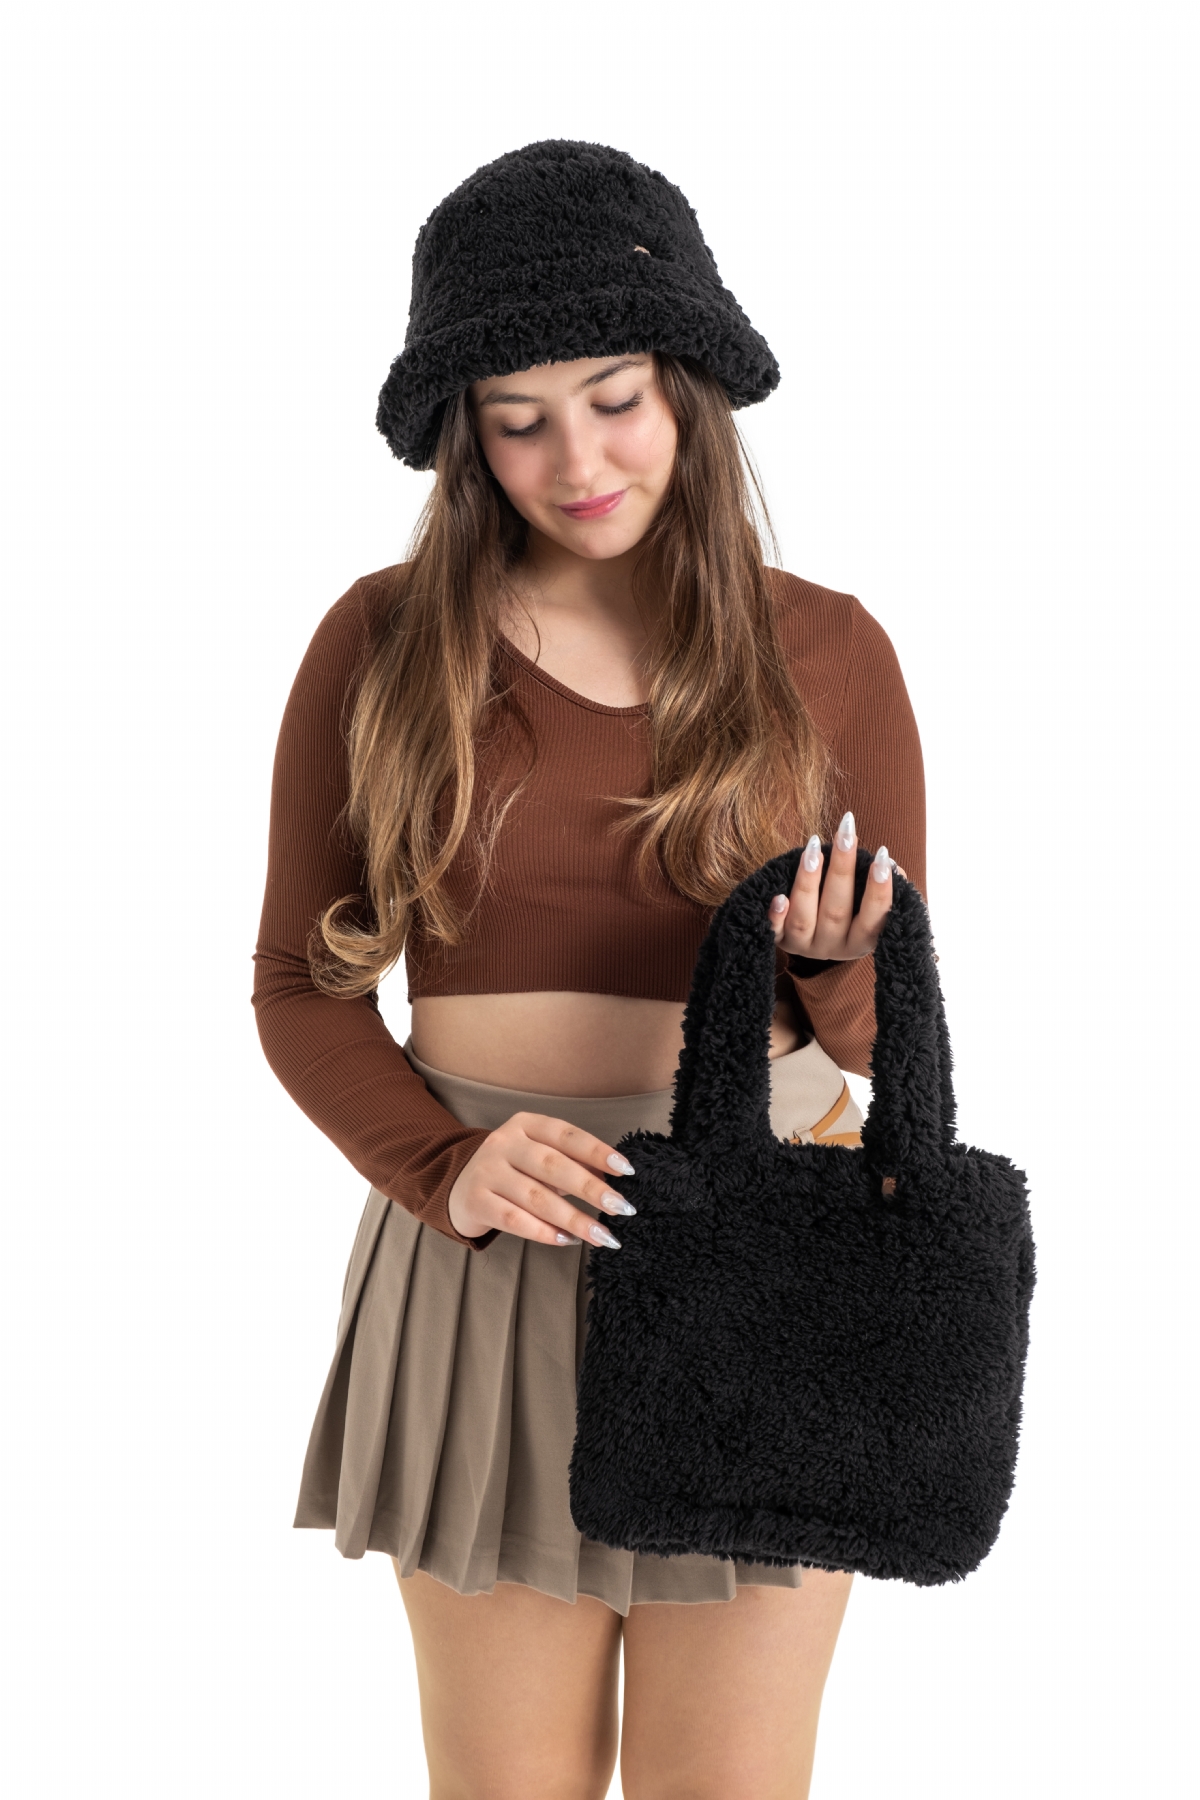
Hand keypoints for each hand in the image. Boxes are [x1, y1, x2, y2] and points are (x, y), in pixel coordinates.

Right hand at [447, 1112, 635, 1248]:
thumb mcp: (538, 1157)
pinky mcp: (476, 1200)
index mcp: (525, 1124)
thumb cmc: (513, 1171)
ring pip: (537, 1197)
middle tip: (621, 1208)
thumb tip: (609, 1182)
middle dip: (591, 1189)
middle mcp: (504, 1142)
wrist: (458, 1187)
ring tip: (603, 1236)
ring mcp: (487, 1170)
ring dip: (574, 1219)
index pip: (566, 1135)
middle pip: (553, 1166)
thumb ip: (571, 1164)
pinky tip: (567, 1241)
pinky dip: (543, 1232)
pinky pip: (514, 1219)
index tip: (626, 1170)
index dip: (597, 1151)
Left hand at [767, 812, 906, 961]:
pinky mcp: (780, 941)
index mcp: (861, 941)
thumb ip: (885, 886)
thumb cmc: (850, 909)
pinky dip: (775, 917)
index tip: (883, 856)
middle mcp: (833, 947)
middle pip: (836, 912)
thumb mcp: (870, 904)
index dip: (879, 891)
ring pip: (804, 919)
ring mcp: (804, 946)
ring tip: (813, 849)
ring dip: (808, 883)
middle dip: (842, 871)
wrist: (815, 934)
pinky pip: (775, 933)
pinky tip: (778, 897)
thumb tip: (891, 865)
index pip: (874, 920)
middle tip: (846, 836)